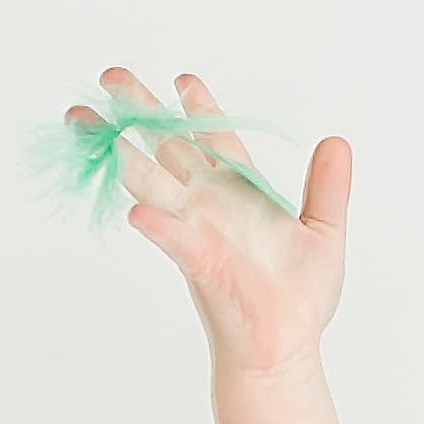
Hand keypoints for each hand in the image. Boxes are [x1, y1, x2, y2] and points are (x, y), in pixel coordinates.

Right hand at [76, 65, 351, 380]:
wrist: (287, 346)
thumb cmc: (300, 298)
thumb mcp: (325, 232)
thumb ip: (328, 187)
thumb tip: (337, 141)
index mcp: (241, 191)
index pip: (214, 137)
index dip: (199, 108)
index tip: (183, 79)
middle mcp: (211, 203)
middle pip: (168, 145)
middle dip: (139, 111)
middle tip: (111, 76)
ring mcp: (198, 229)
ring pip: (151, 180)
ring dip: (118, 152)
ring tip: (86, 121)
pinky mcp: (198, 262)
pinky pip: (172, 238)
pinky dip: (156, 224)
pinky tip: (137, 212)